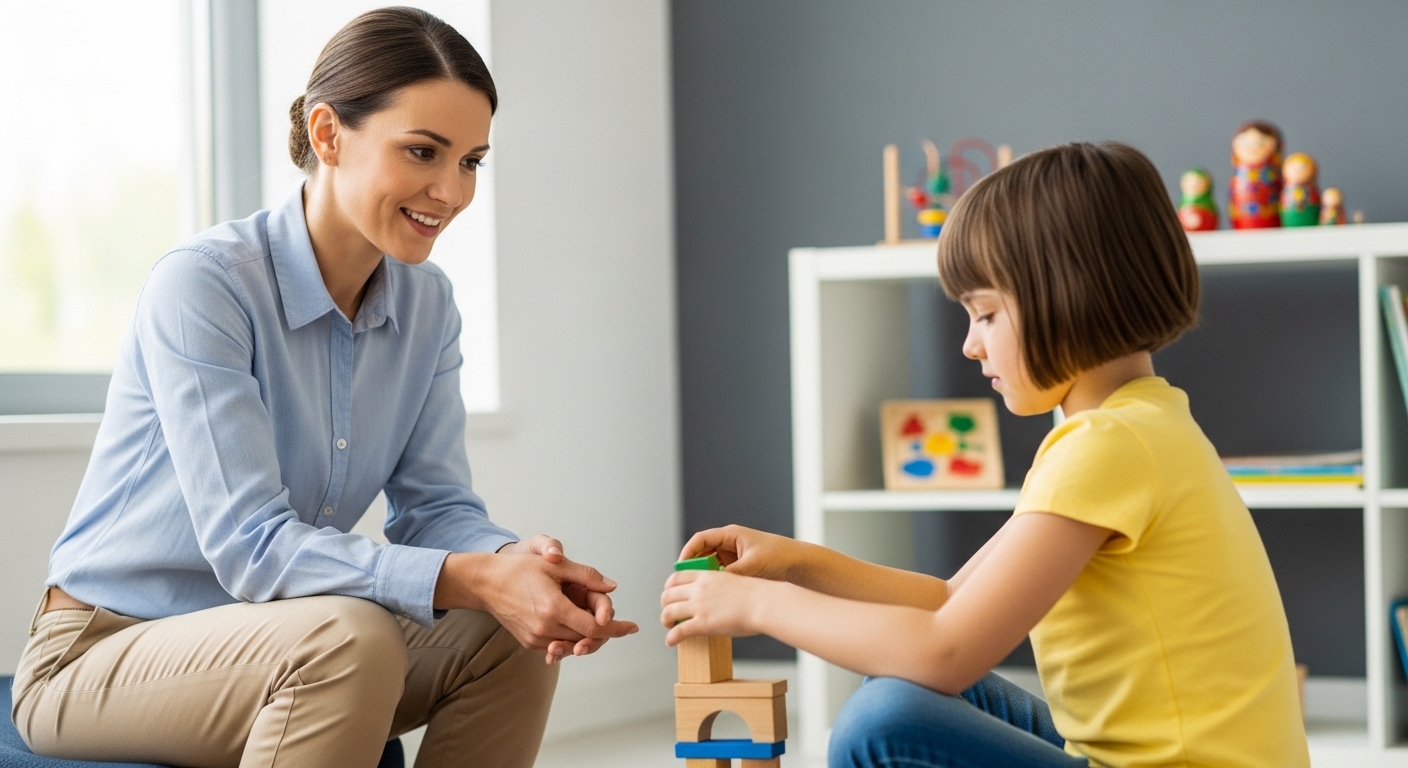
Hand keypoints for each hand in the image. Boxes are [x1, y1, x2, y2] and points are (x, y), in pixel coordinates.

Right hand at [500, 535, 626, 662]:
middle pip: (586, 639)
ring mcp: (535, 639)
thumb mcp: (555, 565)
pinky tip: (577, 628)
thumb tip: (612, 586)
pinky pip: (558, 646)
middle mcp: (545, 628)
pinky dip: (570, 639)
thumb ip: (586, 575)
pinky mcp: (528, 643)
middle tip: (619, 624)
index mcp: (554, 608)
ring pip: (573, 645)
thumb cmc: (519, 569)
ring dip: (588, 637)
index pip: (594, 628)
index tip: (632, 627)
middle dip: (605, 632)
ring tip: (599, 624)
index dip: (616, 628)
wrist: (485, 582)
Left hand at [659, 569, 772, 644]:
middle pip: (668, 594)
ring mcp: (699, 606)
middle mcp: (698, 589)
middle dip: (665, 604)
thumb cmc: (756, 594)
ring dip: (665, 620)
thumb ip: (719, 586)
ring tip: (668, 627)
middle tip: (669, 612)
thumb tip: (717, 597)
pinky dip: (671, 637)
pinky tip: (671, 642)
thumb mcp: (732, 580)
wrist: (763, 603)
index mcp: (706, 576)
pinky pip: (678, 631)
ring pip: (668, 612)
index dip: (669, 587)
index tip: (670, 595)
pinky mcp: (702, 623)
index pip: (676, 577)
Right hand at [679, 524, 807, 580]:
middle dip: (693, 566)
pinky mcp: (737, 566)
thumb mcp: (752, 564)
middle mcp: (729, 543)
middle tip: (685, 582)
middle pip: (702, 552)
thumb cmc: (777, 556)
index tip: (681, 566)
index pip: (701, 539)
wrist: (796, 562)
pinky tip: (712, 593)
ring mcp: (733, 555)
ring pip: (709, 564)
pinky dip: (714, 581)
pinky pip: (719, 573)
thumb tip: (715, 584)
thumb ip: (732, 573)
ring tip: (697, 590)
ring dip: (703, 575)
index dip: (688, 551)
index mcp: (731, 534)